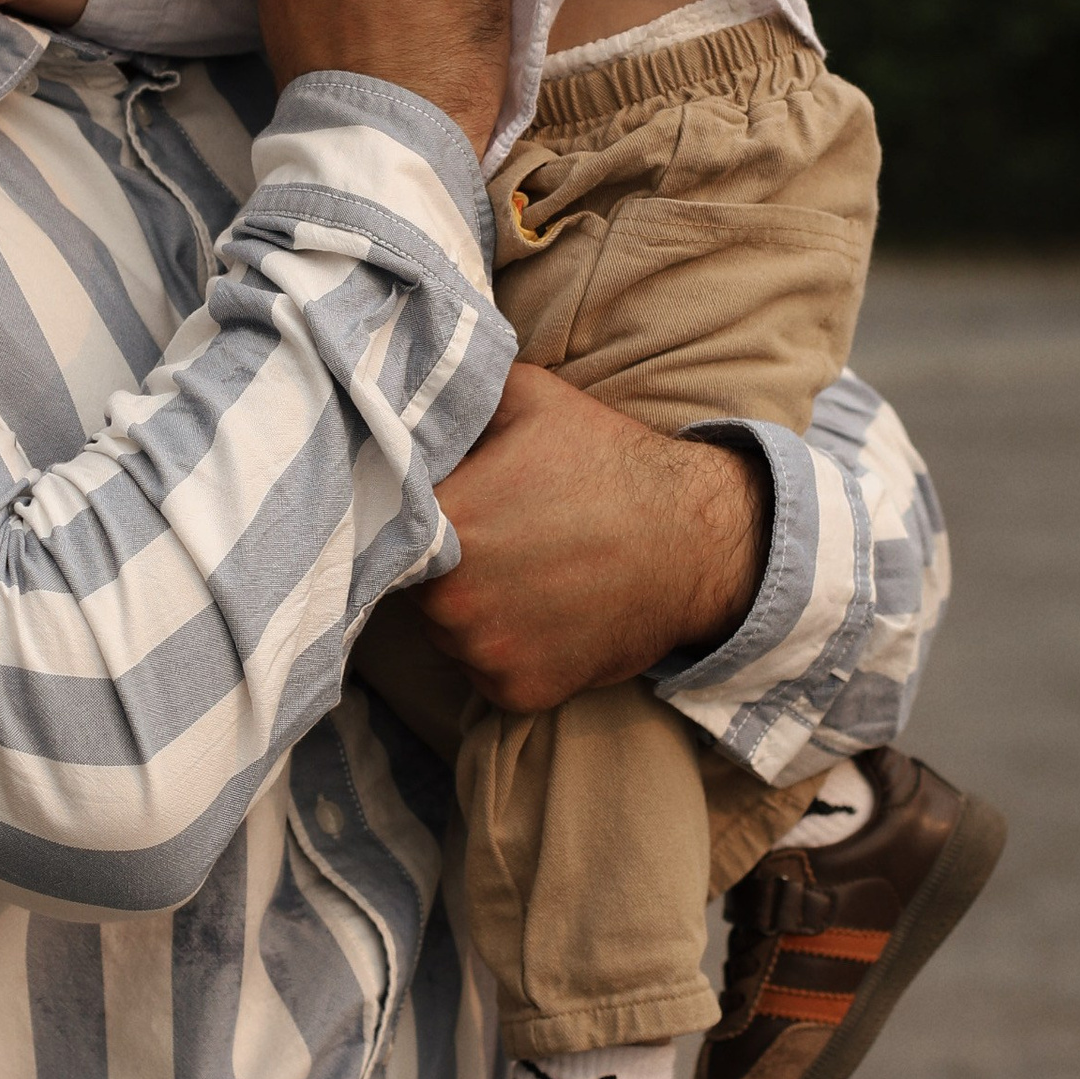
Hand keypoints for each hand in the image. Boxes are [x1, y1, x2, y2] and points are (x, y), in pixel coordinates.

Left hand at [421, 367, 768, 712]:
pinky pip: (484, 671)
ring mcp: (485, 651)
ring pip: (447, 631)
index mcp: (444, 521)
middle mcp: (452, 600)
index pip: (385, 521)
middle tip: (499, 536)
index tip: (439, 505)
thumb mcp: (528, 395)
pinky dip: (507, 649)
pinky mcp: (516, 691)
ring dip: (472, 609)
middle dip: (440, 562)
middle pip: (412, 582)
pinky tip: (547, 613)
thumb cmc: (610, 461)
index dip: (406, 513)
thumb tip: (395, 387)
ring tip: (528, 573)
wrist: (694, 540)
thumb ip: (453, 394)